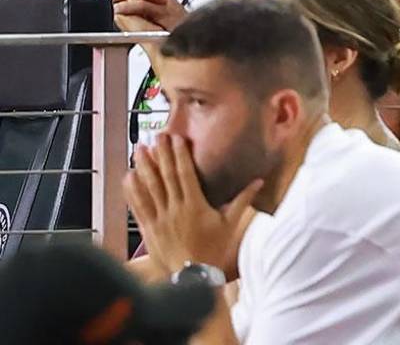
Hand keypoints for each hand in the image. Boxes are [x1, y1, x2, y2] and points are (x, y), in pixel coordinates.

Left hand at [125, 134, 260, 280]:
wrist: (194, 276)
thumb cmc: (214, 249)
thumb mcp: (231, 224)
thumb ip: (243, 200)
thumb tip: (259, 181)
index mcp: (195, 205)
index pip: (185, 174)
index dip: (180, 155)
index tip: (176, 139)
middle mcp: (175, 209)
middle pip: (166, 176)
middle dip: (161, 154)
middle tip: (156, 136)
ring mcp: (160, 219)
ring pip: (149, 188)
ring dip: (144, 167)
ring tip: (139, 150)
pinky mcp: (149, 229)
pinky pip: (139, 206)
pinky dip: (132, 191)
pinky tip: (128, 177)